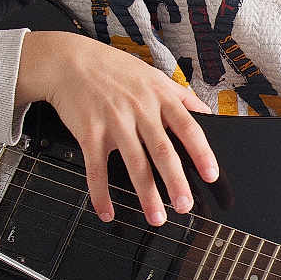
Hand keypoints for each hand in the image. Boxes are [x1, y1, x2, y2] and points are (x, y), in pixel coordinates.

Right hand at [16, 30, 218, 224]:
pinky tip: (108, 212)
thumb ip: (182, 96)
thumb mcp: (154, 75)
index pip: (188, 128)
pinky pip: (97, 169)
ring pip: (134, 164)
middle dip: (175, 182)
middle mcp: (139, 110)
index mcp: (159, 98)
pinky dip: (101, 194)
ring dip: (146, 195)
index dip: (201, 153)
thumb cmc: (114, 69)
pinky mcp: (90, 133)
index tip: (211, 175)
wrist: (69, 62)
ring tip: (156, 217)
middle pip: (162, 151)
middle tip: (185, 206)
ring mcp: (114, 122)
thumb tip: (207, 113)